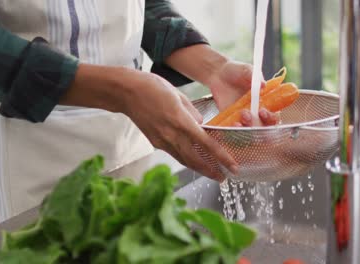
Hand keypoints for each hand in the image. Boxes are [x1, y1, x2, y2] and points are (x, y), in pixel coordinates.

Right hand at [62, 64, 237, 180]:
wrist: (127, 92)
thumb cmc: (153, 88)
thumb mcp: (180, 96)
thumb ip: (193, 113)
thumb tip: (201, 126)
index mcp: (181, 121)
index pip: (206, 144)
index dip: (221, 157)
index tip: (232, 166)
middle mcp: (172, 135)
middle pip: (195, 159)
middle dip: (211, 170)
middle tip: (224, 178)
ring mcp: (162, 141)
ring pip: (184, 160)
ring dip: (199, 169)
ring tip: (212, 174)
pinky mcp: (155, 142)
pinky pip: (174, 154)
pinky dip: (186, 160)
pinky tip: (193, 161)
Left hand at [165, 45, 279, 126]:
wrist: (218, 74)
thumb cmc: (237, 71)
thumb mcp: (246, 70)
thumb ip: (255, 77)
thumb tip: (263, 85)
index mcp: (266, 103)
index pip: (274, 117)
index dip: (271, 118)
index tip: (261, 111)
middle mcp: (257, 114)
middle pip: (263, 129)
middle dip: (257, 126)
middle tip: (246, 114)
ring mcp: (244, 119)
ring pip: (249, 133)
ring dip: (245, 130)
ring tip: (237, 121)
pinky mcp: (231, 121)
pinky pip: (234, 132)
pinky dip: (234, 132)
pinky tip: (231, 125)